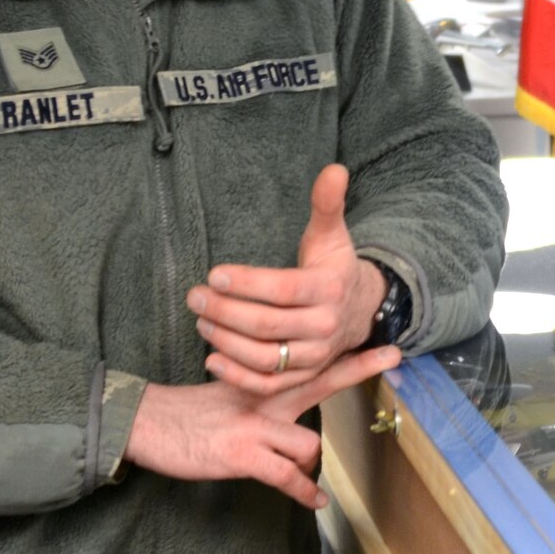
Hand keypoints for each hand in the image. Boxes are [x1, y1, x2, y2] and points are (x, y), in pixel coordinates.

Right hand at [125, 343, 402, 507]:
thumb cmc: (190, 411)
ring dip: (308, 461)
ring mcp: (255, 426)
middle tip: (394, 356)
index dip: (352, 356)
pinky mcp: (242, 455)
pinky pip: (286, 476)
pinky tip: (316, 501)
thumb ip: (265, 393)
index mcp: (262, 381)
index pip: (312, 364)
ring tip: (298, 471)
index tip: (386, 347)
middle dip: (359, 368)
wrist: (148, 422)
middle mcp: (264, 398)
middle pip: (322, 380)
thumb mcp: (231, 391)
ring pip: (309, 443)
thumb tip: (297, 409)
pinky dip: (303, 492)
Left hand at [187, 164, 390, 394]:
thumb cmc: (333, 267)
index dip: (247, 284)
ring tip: (201, 322)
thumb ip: (327, 203)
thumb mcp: (332, 234)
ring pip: (265, 357)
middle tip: (195, 297)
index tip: (214, 274)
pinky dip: (237, 376)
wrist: (360, 310)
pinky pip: (268, 384)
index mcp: (330, 289)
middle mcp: (325, 326)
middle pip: (267, 325)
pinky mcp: (303, 376)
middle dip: (225, 311)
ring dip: (226, 342)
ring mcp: (314, 356)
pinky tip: (211, 358)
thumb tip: (333, 169)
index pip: (283, 289)